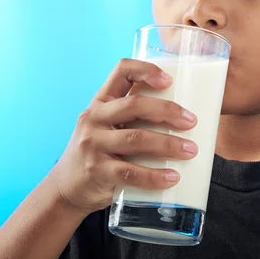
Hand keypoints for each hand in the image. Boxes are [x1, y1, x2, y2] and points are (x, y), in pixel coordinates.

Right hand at [48, 58, 197, 213]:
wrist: (67, 188)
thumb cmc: (100, 152)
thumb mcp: (108, 126)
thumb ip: (134, 117)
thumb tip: (183, 117)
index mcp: (101, 101)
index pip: (121, 71)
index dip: (146, 70)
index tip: (169, 81)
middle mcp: (94, 118)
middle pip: (135, 105)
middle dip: (167, 111)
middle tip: (192, 122)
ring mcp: (93, 144)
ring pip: (136, 139)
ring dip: (168, 144)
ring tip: (190, 150)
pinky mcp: (97, 171)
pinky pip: (130, 172)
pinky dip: (154, 176)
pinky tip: (172, 177)